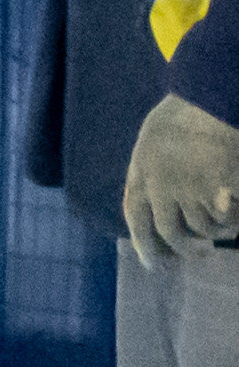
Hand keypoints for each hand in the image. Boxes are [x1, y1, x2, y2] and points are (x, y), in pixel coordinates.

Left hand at [128, 96, 238, 263]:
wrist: (210, 99)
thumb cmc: (184, 115)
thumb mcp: (153, 142)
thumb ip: (151, 173)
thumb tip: (154, 207)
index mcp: (142, 174)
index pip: (138, 221)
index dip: (145, 248)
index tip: (156, 268)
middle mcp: (162, 188)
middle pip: (172, 233)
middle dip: (185, 248)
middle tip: (199, 253)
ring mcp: (192, 189)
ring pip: (204, 228)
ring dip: (215, 232)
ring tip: (226, 227)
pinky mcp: (220, 190)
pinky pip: (228, 218)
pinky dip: (235, 222)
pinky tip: (238, 217)